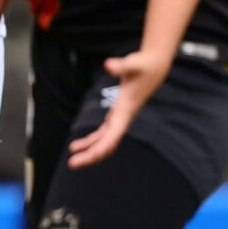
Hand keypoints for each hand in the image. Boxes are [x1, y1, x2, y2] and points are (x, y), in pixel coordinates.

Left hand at [69, 48, 171, 167]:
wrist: (155, 67)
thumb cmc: (143, 66)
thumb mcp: (133, 64)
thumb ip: (120, 66)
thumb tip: (108, 65)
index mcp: (125, 111)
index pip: (112, 136)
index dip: (99, 148)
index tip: (86, 157)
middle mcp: (123, 119)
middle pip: (107, 144)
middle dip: (91, 155)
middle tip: (72, 164)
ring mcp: (120, 119)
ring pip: (104, 141)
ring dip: (89, 151)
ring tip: (73, 159)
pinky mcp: (117, 115)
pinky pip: (103, 133)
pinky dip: (91, 141)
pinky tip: (77, 145)